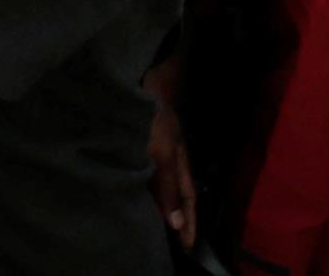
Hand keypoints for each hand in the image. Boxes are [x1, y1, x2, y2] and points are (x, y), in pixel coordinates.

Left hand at [144, 75, 196, 250]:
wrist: (139, 83)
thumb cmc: (154, 118)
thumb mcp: (162, 154)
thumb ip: (168, 187)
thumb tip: (176, 223)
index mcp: (180, 162)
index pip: (188, 199)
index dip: (189, 221)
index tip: (187, 245)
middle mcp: (170, 157)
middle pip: (177, 193)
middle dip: (178, 216)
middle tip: (174, 242)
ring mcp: (157, 150)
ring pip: (161, 184)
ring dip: (161, 204)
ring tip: (156, 226)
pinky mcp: (141, 144)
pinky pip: (147, 174)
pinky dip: (147, 190)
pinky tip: (139, 196)